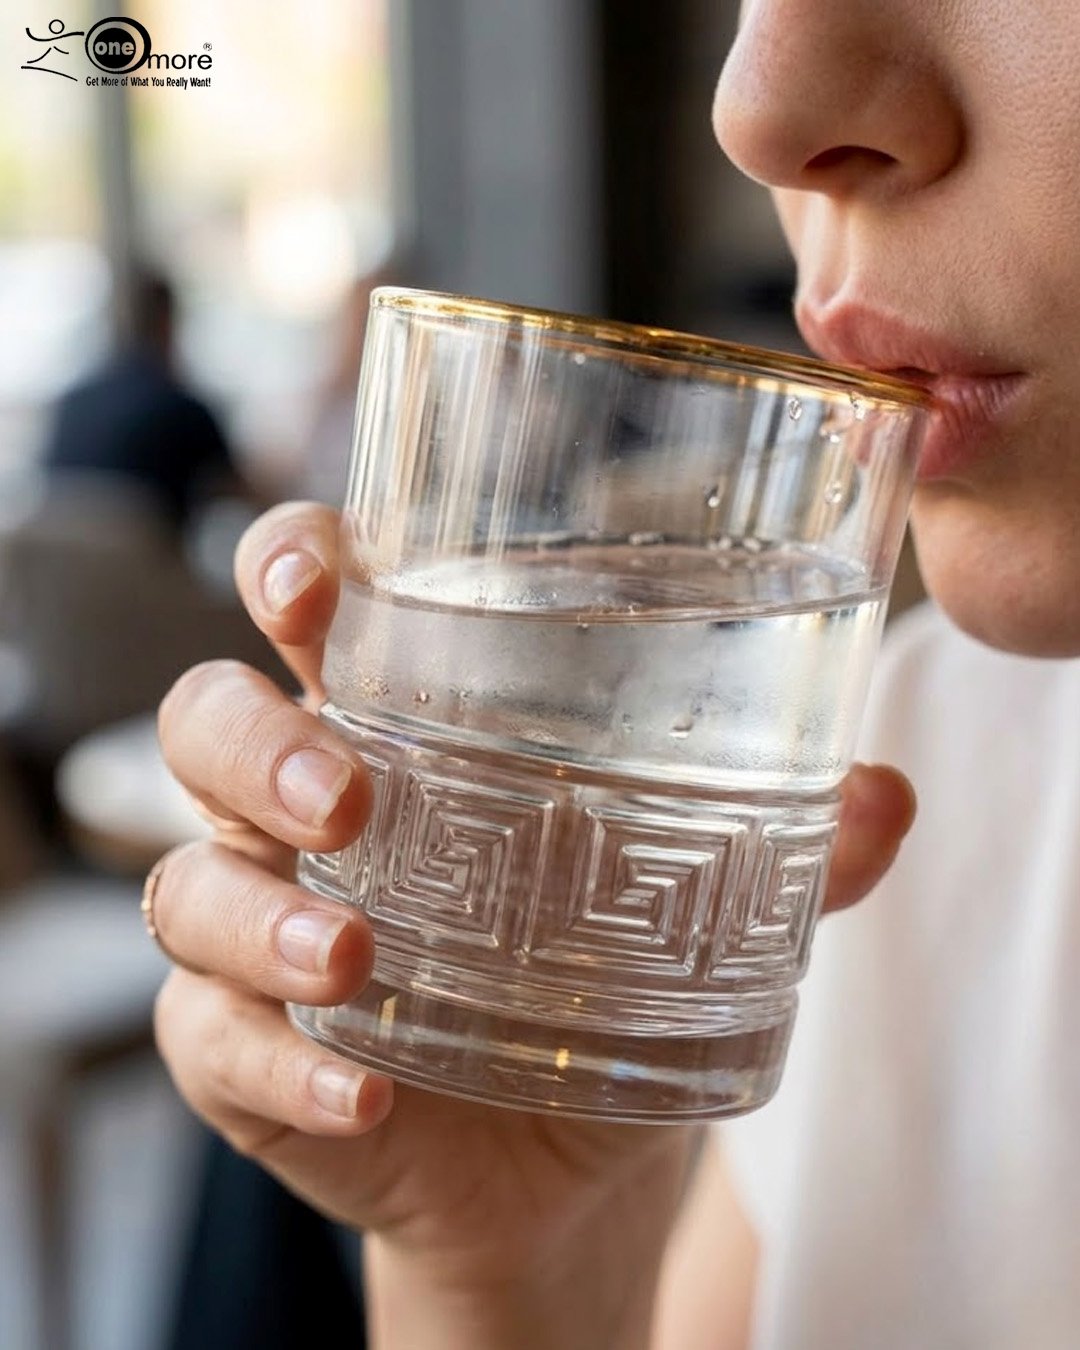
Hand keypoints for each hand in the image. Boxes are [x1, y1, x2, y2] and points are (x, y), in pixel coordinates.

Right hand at [152, 501, 916, 1346]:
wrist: (567, 1159)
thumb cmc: (602, 980)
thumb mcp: (687, 903)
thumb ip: (781, 847)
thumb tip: (887, 797)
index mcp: (396, 725)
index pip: (306, 605)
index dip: (289, 566)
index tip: (318, 581)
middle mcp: (300, 811)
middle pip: (207, 723)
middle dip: (256, 743)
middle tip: (349, 796)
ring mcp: (259, 927)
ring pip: (188, 883)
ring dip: (256, 917)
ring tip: (355, 959)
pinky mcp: (243, 1049)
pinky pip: (212, 1040)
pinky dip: (281, 1065)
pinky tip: (361, 1095)